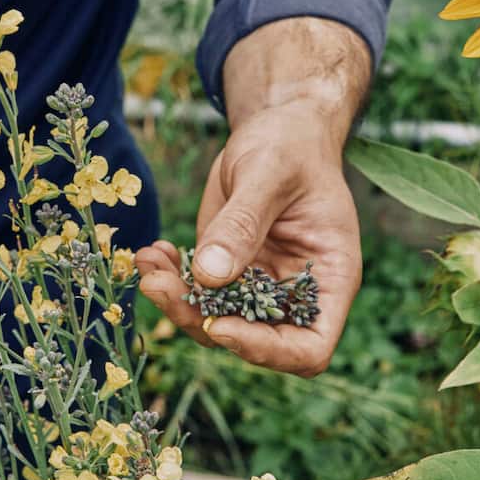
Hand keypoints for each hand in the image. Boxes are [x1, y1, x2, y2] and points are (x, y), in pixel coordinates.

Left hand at [137, 103, 360, 374]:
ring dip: (176, 301)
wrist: (276, 129)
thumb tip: (209, 276)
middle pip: (253, 341)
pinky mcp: (226, 272)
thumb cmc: (291, 146)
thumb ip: (244, 224)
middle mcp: (295, 293)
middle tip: (158, 284)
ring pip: (215, 322)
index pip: (309, 347)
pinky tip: (154, 253)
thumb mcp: (270, 173)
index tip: (219, 325)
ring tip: (149, 263)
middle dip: (201, 321)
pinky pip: (197, 294)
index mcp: (330, 279)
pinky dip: (171, 279)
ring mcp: (259, 286)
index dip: (266, 350)